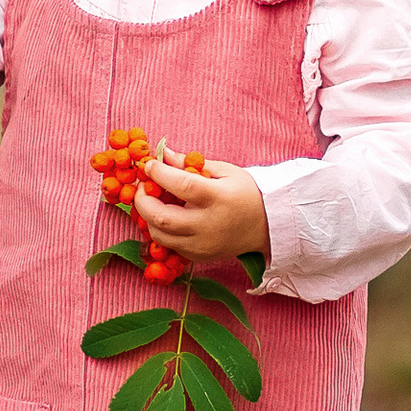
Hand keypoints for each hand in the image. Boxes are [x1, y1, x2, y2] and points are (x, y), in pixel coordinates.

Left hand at [135, 147, 270, 270]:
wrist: (267, 225)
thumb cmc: (246, 193)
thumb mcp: (224, 171)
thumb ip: (192, 163)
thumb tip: (164, 154)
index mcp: (218, 198)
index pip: (182, 185)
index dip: (160, 174)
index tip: (149, 165)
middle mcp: (208, 225)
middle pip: (162, 217)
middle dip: (143, 200)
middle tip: (143, 186)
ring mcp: (202, 245)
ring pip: (159, 235)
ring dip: (147, 216)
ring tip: (152, 200)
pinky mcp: (199, 256)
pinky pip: (169, 245)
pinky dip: (161, 230)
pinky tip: (165, 216)